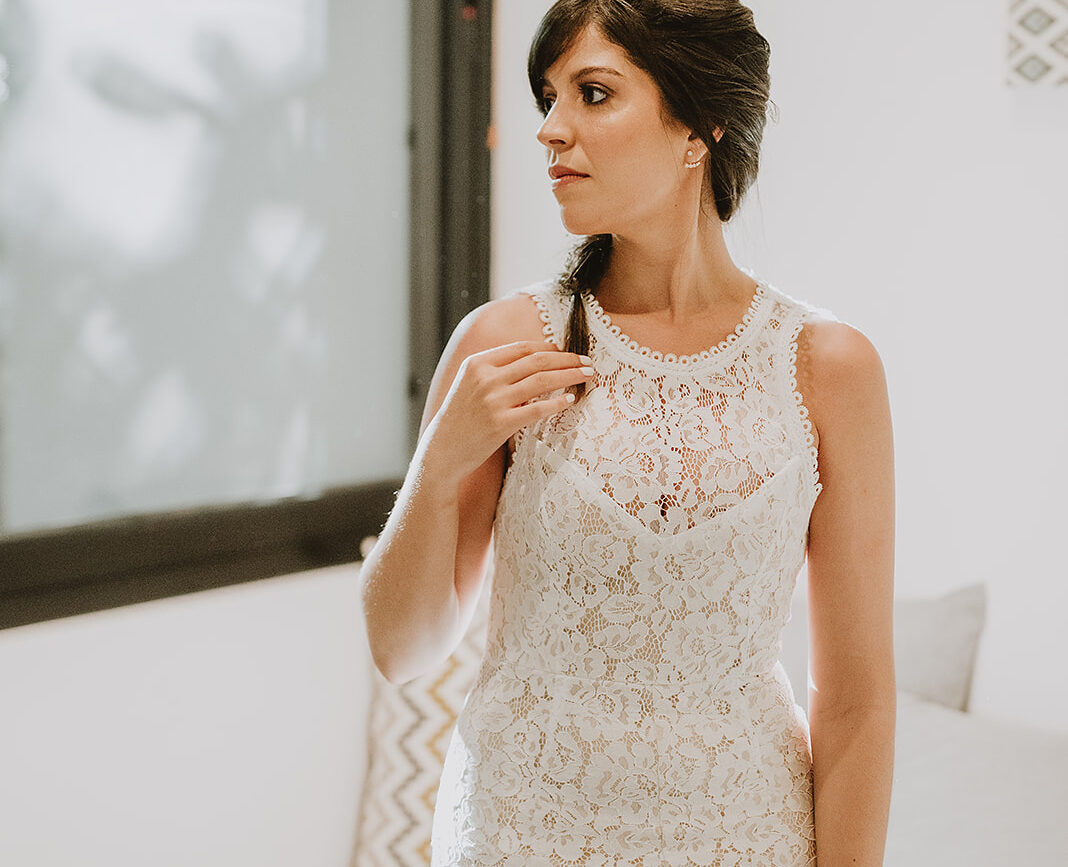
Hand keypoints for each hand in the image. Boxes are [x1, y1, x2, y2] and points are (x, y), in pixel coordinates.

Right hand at [424, 340, 593, 481]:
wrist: (441, 451)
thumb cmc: (459, 419)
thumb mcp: (470, 385)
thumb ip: (495, 371)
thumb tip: (533, 362)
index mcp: (478, 363)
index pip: (522, 348)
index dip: (550, 348)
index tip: (568, 352)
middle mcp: (485, 377)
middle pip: (537, 361)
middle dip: (567, 359)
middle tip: (588, 362)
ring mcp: (493, 400)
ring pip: (542, 380)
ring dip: (570, 376)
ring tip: (588, 376)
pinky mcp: (500, 423)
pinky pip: (537, 409)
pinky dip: (557, 402)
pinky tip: (571, 399)